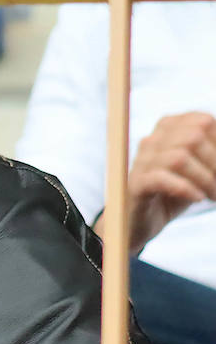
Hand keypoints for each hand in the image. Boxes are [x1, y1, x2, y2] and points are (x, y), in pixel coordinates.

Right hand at [107, 112, 215, 252]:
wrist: (146, 221)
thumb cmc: (177, 191)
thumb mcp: (201, 168)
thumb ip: (213, 155)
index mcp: (169, 127)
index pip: (203, 122)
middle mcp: (152, 140)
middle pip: (193, 137)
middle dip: (215, 163)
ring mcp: (141, 161)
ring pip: (179, 158)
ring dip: (204, 179)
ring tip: (211, 195)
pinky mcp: (135, 184)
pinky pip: (161, 178)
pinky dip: (186, 189)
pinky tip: (197, 198)